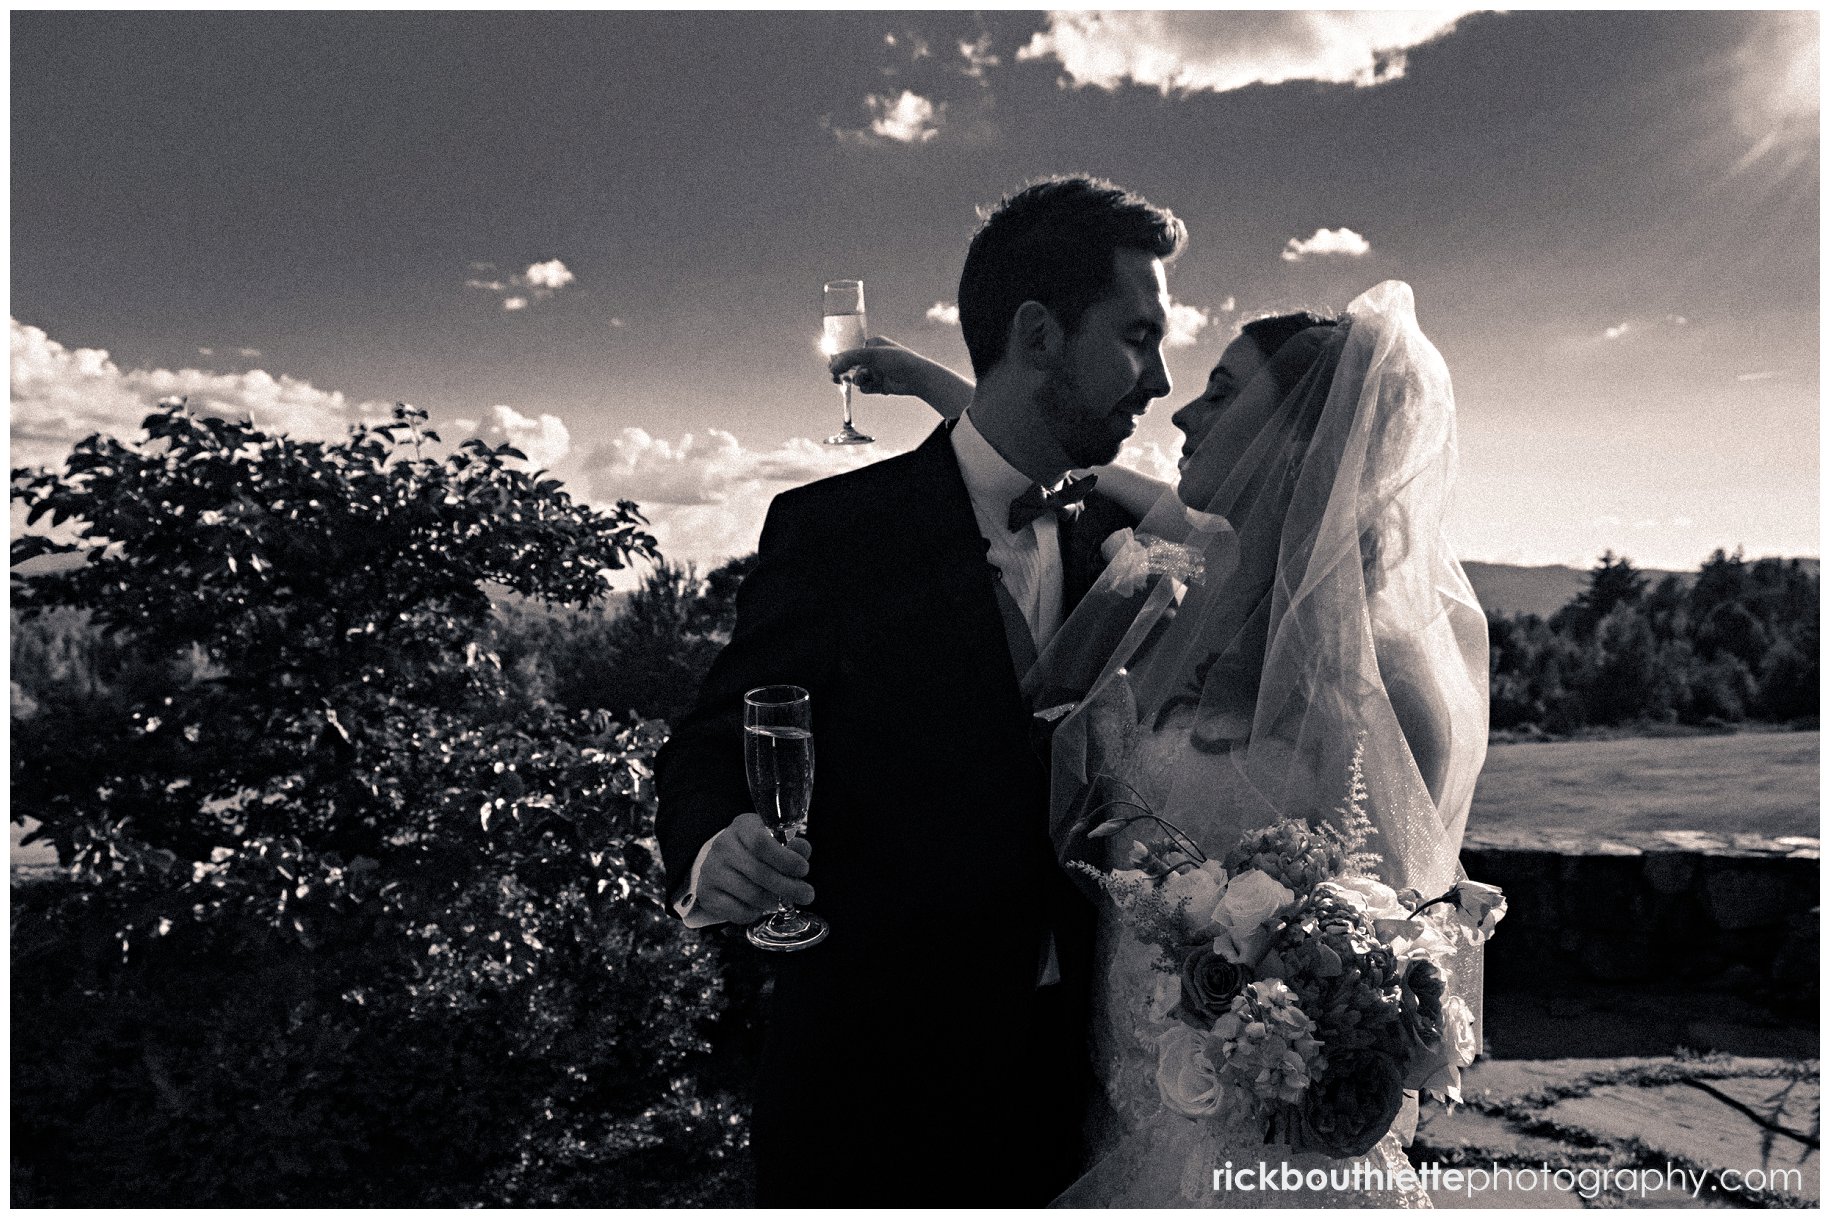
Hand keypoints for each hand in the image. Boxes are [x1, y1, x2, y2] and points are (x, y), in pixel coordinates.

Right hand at [690, 813, 814, 924]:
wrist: (722, 864)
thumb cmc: (755, 852)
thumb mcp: (774, 840)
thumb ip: (792, 846)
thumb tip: (802, 852)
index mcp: (742, 827)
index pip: (761, 842)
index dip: (786, 859)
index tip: (803, 869)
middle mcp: (723, 846)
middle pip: (759, 871)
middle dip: (788, 887)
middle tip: (807, 895)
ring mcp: (711, 870)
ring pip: (751, 894)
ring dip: (773, 901)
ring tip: (781, 900)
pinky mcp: (707, 894)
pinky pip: (738, 911)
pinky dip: (754, 913)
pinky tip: (759, 906)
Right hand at [829, 337, 973, 418]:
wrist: (916, 377)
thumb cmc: (897, 360)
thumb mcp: (870, 354)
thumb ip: (849, 358)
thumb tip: (832, 366)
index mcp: (872, 345)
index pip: (850, 350)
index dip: (840, 357)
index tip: (831, 364)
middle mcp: (874, 358)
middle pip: (851, 365)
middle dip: (843, 371)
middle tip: (834, 377)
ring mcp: (877, 371)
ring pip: (857, 377)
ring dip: (856, 380)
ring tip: (859, 380)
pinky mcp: (880, 385)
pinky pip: (865, 387)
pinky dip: (865, 387)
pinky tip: (871, 386)